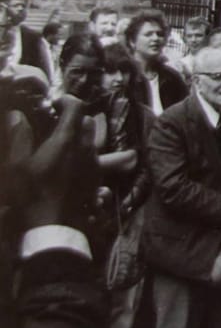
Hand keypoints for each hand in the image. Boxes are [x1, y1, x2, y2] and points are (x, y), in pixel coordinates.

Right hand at [22, 94, 96, 230]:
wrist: (52, 228)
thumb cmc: (31, 195)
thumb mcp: (16, 165)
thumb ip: (19, 137)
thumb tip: (17, 116)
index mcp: (66, 140)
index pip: (76, 107)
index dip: (66, 100)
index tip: (55, 103)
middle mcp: (85, 148)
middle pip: (87, 121)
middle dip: (75, 117)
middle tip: (58, 121)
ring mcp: (94, 163)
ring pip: (95, 139)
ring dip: (83, 134)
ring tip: (66, 140)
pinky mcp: (96, 178)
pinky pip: (97, 157)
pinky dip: (87, 153)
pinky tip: (76, 161)